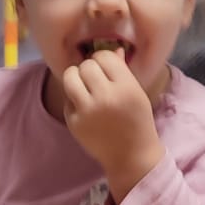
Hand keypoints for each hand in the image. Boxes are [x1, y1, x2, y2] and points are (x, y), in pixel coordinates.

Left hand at [63, 50, 164, 201]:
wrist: (131, 156)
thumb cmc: (137, 121)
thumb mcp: (137, 93)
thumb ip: (122, 70)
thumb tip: (111, 48)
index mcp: (126, 87)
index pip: (104, 57)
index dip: (104, 60)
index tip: (106, 69)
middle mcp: (105, 97)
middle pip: (86, 65)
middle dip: (90, 70)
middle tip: (96, 81)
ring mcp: (87, 111)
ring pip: (70, 77)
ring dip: (76, 79)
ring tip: (84, 87)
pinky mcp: (74, 123)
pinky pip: (67, 98)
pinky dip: (75, 100)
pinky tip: (86, 108)